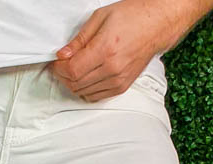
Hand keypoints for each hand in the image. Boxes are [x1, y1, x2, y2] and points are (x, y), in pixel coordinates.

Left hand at [51, 0, 182, 100]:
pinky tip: (85, 78)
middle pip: (76, 84)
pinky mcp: (121, 87)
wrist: (156, 26)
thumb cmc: (132, 17)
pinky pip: (96, 97)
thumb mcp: (100, 18)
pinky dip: (85, 90)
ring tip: (73, 69)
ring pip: (84, 93)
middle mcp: (112, 69)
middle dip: (63, 76)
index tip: (57, 61)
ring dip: (73, 83)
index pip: (72, 70)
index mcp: (105, 50)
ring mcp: (118, 81)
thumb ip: (79, 40)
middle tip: (62, 65)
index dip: (59, 68)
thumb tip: (62, 55)